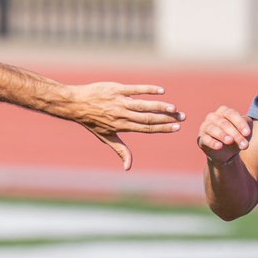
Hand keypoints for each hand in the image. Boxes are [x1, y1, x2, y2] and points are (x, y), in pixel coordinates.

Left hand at [65, 83, 182, 169]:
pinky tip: (161, 91)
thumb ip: (120, 150)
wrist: (76, 104)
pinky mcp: (117, 89)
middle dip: (166, 118)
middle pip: (148, 117)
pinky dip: (148, 89)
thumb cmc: (92, 122)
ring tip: (173, 108)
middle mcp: (122, 115)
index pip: (145, 128)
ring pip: (143, 104)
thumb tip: (128, 168)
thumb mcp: (106, 138)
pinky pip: (135, 89)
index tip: (176, 128)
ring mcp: (119, 101)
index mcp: (121, 127)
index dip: (162, 128)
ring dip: (159, 106)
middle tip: (182, 117)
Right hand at [196, 105, 251, 163]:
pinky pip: (205, 139)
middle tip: (244, 144)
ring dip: (222, 135)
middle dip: (235, 134)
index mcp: (224, 111)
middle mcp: (212, 117)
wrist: (227, 152)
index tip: (247, 133)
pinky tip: (219, 146)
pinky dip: (212, 142)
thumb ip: (247, 125)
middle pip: (223, 123)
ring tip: (230, 141)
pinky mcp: (200, 138)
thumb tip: (245, 130)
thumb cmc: (237, 136)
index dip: (240, 123)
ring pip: (213, 129)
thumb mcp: (245, 130)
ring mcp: (205, 127)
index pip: (231, 114)